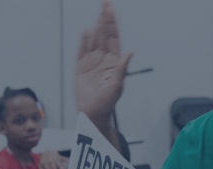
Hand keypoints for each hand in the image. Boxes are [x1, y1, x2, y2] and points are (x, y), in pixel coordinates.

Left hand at [39, 151, 68, 168]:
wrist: (48, 150)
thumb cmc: (44, 160)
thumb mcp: (41, 165)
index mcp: (46, 162)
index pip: (47, 166)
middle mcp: (51, 160)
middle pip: (53, 165)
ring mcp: (55, 159)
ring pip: (58, 163)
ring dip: (61, 166)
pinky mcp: (60, 157)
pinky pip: (63, 158)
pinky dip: (66, 160)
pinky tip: (69, 161)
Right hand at [74, 0, 133, 119]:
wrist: (92, 113)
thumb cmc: (107, 103)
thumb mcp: (117, 86)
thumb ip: (122, 68)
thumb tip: (131, 52)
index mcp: (113, 61)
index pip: (113, 37)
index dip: (112, 23)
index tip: (110, 9)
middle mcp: (103, 58)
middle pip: (104, 34)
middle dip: (105, 18)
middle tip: (105, 2)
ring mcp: (92, 62)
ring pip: (94, 39)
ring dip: (96, 25)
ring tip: (99, 10)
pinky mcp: (81, 67)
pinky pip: (82, 51)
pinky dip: (84, 41)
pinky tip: (86, 31)